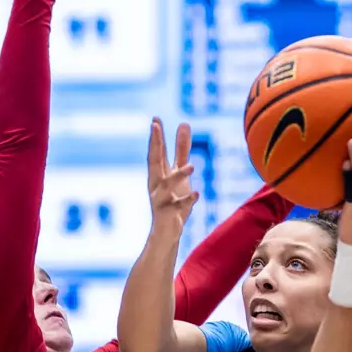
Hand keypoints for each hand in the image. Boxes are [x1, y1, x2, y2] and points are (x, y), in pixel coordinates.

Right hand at [146, 119, 197, 237]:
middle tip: (155, 126)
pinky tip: (197, 193)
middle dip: (155, 144)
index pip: (156, 152)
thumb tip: (183, 123)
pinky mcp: (168, 214)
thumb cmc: (173, 199)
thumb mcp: (179, 172)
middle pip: (154, 162)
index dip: (156, 136)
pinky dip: (187, 200)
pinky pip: (178, 206)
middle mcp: (156, 184)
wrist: (166, 232)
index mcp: (158, 174)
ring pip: (167, 185)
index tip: (155, 119)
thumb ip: (181, 150)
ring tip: (192, 166)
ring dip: (179, 175)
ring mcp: (160, 199)